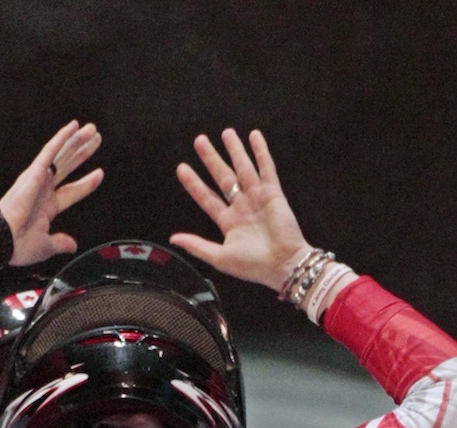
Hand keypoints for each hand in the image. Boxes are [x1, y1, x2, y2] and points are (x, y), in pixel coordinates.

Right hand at [0, 121, 103, 264]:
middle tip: (95, 139)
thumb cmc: (18, 244)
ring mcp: (39, 179)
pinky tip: (73, 127)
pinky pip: (50, 151)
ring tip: (91, 129)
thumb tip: (72, 246)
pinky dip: (62, 138)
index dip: (87, 183)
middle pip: (68, 166)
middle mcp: (43, 190)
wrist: (4, 240)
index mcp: (46, 207)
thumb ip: (61, 242)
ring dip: (77, 141)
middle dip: (82, 152)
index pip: (71, 190)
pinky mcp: (34, 173)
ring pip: (62, 155)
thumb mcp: (47, 246)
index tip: (99, 173)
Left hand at [170, 129, 312, 292]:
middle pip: (223, 177)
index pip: (207, 197)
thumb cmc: (253, 265)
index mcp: (229, 222)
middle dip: (211, 159)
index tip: (181, 168)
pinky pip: (266, 168)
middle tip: (200, 140)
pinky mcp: (274, 193)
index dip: (194, 183)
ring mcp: (258, 198)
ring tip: (226, 133)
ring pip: (243, 168)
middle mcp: (242, 207)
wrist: (283, 265)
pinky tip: (254, 136)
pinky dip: (261, 152)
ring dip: (235, 150)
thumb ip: (197, 246)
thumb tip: (174, 238)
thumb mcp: (219, 257)